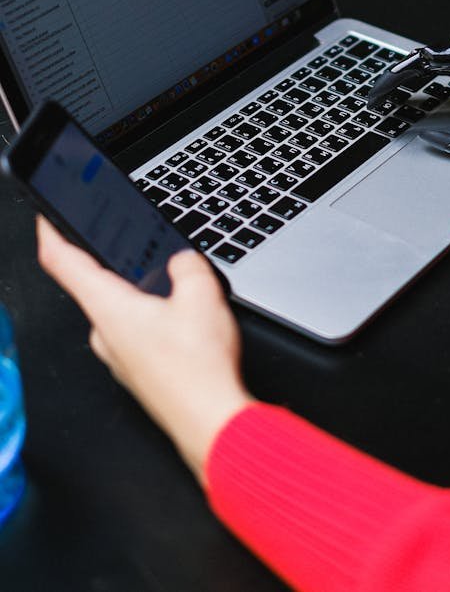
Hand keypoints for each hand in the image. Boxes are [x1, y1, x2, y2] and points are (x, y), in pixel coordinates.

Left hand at [36, 216, 254, 484]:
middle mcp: (104, 333)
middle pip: (95, 284)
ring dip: (140, 293)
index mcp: (109, 308)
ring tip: (177, 286)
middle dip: (117, 262)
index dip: (51, 231)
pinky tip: (184, 322)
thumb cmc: (199, 369)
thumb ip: (187, 264)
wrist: (213, 422)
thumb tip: (182, 260)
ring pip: (121, 310)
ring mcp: (118, 356)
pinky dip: (153, 319)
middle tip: (141, 244)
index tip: (47, 215)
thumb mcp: (203, 294)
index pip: (62, 262)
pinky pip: (136, 333)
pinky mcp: (136, 371)